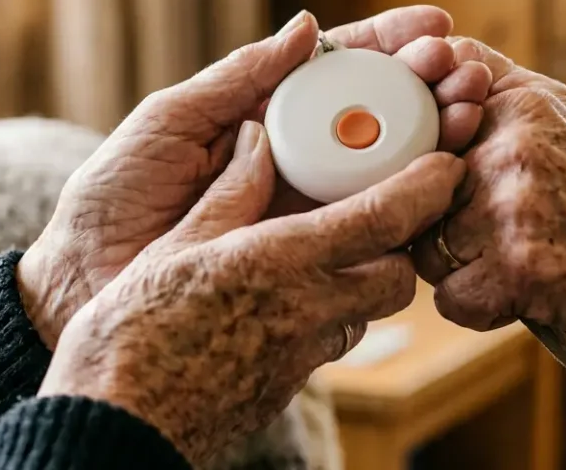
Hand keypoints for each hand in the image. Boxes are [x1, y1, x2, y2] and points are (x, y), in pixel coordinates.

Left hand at [18, 7, 491, 346]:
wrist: (85, 285)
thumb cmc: (113, 197)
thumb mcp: (169, 121)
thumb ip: (239, 78)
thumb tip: (310, 26)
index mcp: (265, 116)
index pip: (340, 69)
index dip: (390, 46)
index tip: (437, 28)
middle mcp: (294, 158)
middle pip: (378, 114)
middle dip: (429, 87)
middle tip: (466, 74)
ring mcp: (305, 209)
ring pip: (386, 169)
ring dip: (435, 139)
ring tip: (468, 116)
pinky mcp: (308, 259)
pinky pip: (369, 232)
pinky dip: (412, 209)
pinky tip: (445, 187)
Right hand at [39, 121, 465, 464]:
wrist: (118, 424)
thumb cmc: (131, 332)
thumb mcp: (176, 246)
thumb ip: (229, 195)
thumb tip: (256, 142)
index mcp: (282, 262)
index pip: (385, 219)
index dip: (427, 188)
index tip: (447, 165)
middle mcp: (308, 311)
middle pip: (397, 276)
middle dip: (402, 245)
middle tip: (383, 214)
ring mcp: (301, 357)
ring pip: (368, 314)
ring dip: (366, 282)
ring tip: (331, 255)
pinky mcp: (286, 387)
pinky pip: (330, 343)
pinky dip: (329, 316)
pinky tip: (288, 301)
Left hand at [410, 39, 565, 355]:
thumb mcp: (562, 115)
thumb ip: (495, 85)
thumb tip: (431, 59)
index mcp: (520, 103)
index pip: (422, 112)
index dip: (421, 154)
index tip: (448, 175)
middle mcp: (511, 147)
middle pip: (417, 188)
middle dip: (440, 217)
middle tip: (495, 230)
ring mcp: (512, 207)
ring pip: (426, 246)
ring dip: (458, 266)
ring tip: (514, 262)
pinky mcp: (517, 269)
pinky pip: (450, 297)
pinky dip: (479, 308)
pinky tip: (519, 294)